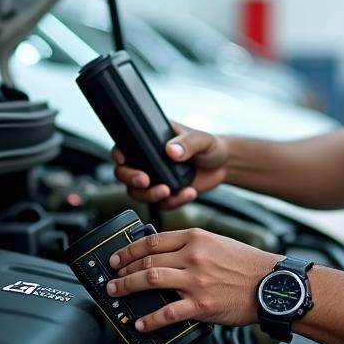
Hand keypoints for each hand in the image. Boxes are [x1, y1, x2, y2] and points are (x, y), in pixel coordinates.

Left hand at [106, 227, 279, 331]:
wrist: (272, 285)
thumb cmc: (250, 266)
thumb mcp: (220, 243)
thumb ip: (194, 246)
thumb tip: (167, 254)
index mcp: (198, 238)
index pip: (154, 240)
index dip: (130, 249)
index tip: (119, 256)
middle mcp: (194, 256)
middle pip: (148, 259)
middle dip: (124, 269)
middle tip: (114, 277)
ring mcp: (196, 281)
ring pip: (150, 280)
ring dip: (128, 287)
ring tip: (117, 293)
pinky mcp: (201, 305)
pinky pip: (167, 312)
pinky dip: (150, 319)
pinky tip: (141, 323)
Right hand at [112, 124, 228, 209]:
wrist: (224, 166)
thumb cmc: (211, 146)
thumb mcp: (202, 140)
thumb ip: (187, 143)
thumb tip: (171, 150)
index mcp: (152, 141)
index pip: (125, 146)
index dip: (119, 154)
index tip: (123, 160)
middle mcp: (149, 160)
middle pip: (125, 173)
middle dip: (132, 179)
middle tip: (145, 181)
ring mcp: (156, 178)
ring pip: (139, 192)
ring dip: (150, 195)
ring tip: (169, 191)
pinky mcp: (166, 193)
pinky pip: (160, 203)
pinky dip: (173, 202)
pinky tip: (189, 192)